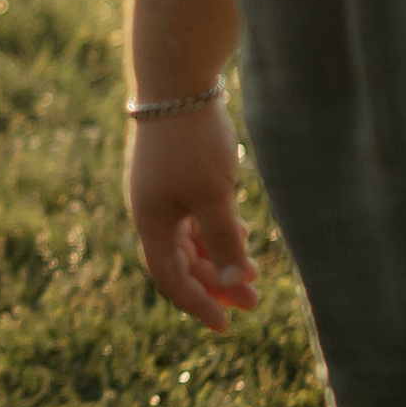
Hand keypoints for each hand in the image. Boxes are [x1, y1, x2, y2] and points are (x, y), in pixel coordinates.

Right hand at [125, 108, 258, 331]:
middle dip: (217, 283)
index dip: (198, 304)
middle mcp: (152, 211)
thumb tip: (237, 283)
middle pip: (182, 262)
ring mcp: (162, 193)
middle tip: (254, 302)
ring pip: (190, 240)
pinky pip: (193, 217)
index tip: (227, 326)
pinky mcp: (176, 175)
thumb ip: (224, 240)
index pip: (171, 278)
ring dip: (219, 258)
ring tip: (254, 272)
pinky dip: (216, 232)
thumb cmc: (193, 140)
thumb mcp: (214, 195)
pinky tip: (241, 235)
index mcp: (151, 222)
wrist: (177, 81)